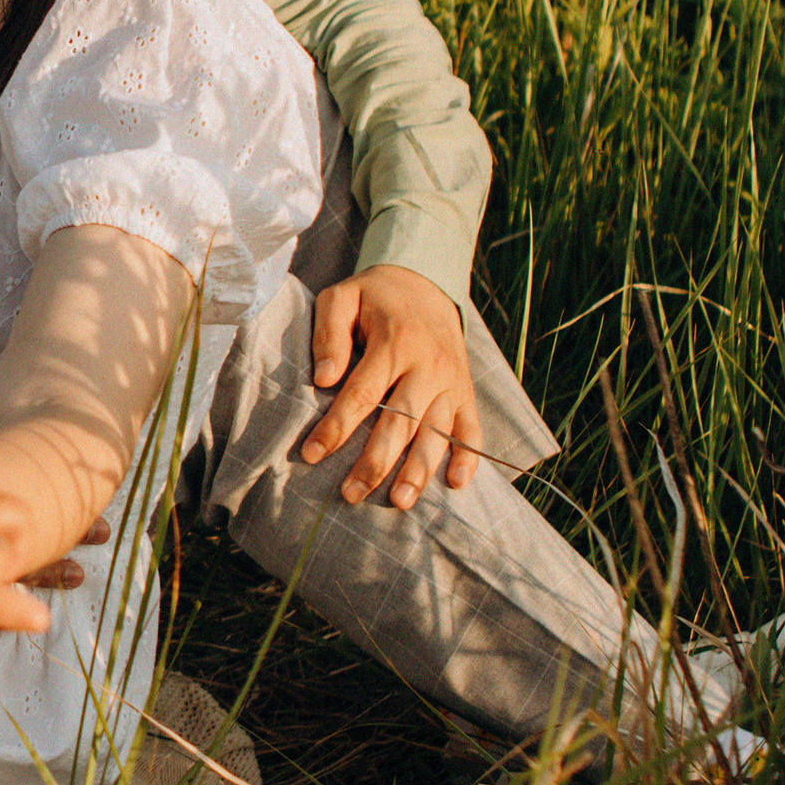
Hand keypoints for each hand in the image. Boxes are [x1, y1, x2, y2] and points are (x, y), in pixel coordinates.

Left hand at [300, 266, 482, 507]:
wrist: (428, 282)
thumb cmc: (375, 297)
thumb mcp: (342, 297)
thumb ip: (329, 333)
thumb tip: (324, 379)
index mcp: (395, 342)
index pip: (362, 393)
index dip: (337, 427)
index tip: (312, 454)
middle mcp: (428, 365)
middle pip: (402, 422)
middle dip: (376, 462)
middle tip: (351, 494)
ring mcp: (452, 381)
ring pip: (437, 432)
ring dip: (419, 470)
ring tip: (399, 502)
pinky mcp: (466, 391)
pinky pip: (472, 428)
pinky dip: (468, 457)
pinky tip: (455, 484)